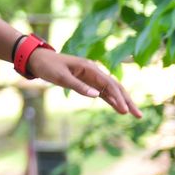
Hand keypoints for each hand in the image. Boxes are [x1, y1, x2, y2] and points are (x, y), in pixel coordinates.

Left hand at [28, 49, 142, 117]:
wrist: (37, 59)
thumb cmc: (48, 66)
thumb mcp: (61, 77)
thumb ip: (78, 86)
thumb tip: (96, 95)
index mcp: (89, 67)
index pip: (109, 84)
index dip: (118, 97)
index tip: (124, 109)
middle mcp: (93, 71)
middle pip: (115, 86)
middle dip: (126, 100)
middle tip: (138, 114)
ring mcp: (90, 76)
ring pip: (110, 90)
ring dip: (121, 101)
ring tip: (132, 113)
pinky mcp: (85, 81)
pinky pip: (101, 91)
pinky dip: (110, 99)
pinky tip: (117, 107)